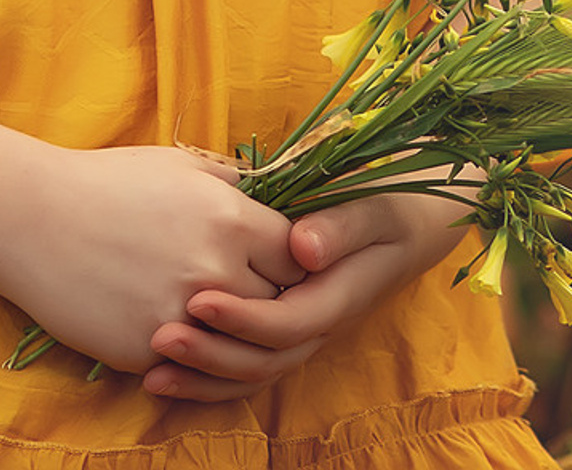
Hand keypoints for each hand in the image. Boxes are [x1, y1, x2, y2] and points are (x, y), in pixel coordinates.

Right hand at [0, 144, 305, 378]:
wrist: (33, 218)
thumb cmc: (109, 182)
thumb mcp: (179, 165)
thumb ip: (232, 183)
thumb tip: (271, 196)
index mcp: (229, 217)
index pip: (297, 256)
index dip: (290, 260)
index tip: (275, 261)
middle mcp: (214, 269)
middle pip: (277, 305)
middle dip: (268, 301)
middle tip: (255, 296)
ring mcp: (182, 316)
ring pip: (239, 345)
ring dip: (235, 336)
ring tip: (224, 323)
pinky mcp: (148, 350)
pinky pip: (193, 365)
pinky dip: (192, 355)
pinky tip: (183, 337)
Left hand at [141, 183, 474, 402]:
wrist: (420, 214)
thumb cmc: (397, 198)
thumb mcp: (379, 203)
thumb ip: (343, 224)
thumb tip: (303, 248)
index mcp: (340, 293)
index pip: (287, 323)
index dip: (242, 319)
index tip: (198, 301)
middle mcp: (321, 320)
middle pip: (264, 360)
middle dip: (211, 355)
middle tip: (159, 340)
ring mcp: (305, 324)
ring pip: (254, 370)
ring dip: (204, 374)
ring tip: (151, 367)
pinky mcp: (288, 318)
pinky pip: (250, 358)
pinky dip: (212, 370)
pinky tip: (170, 369)